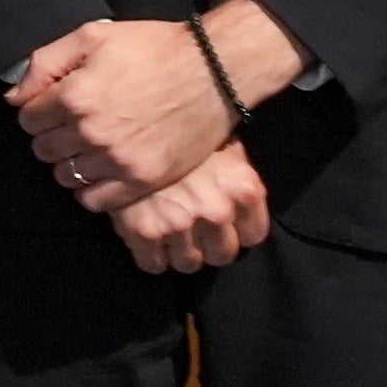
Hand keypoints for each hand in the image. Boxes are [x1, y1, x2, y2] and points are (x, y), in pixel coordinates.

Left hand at [12, 0, 306, 212]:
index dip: (38, 112)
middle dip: (53, 137)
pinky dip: (92, 190)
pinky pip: (95, 201)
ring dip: (71, 163)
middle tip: (75, 125)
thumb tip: (14, 96)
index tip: (56, 107)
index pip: (27, 120)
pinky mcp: (143, 180)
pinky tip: (103, 170)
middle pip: (43, 150)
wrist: (216, 70)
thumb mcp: (94, 36)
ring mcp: (118, 160)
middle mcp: (91, 132)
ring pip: (65, 177)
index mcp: (75, 96)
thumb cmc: (155, 48)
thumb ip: (45, 63)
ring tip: (91, 147)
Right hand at [110, 142, 272, 274]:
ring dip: (181, 254)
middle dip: (210, 247)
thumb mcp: (223, 145)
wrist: (134, 122)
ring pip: (189, 264)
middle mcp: (217, 211)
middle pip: (222, 255)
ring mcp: (180, 223)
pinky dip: (151, 258)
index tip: (226, 229)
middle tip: (196, 234)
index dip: (238, 233)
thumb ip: (235, 178)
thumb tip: (238, 201)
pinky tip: (149, 241)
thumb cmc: (184, 130)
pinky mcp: (144, 231)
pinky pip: (153, 265)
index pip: (253, 237)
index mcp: (243, 189)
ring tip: (171, 237)